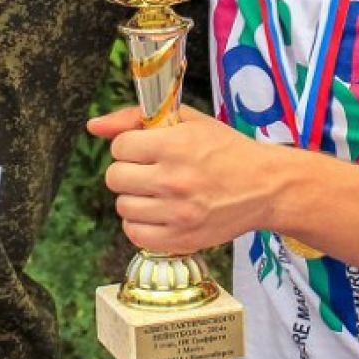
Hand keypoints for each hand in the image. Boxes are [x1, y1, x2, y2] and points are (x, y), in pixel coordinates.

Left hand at [88, 103, 291, 253]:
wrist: (266, 187)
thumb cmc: (227, 150)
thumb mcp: (188, 121)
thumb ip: (135, 118)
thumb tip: (92, 126)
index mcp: (175, 146)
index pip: (120, 147)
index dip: (131, 146)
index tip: (148, 149)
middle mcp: (174, 180)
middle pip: (115, 177)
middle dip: (129, 171)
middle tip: (151, 170)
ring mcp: (178, 214)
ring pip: (122, 206)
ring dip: (135, 198)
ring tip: (158, 192)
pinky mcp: (182, 240)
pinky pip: (135, 234)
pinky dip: (141, 224)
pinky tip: (158, 213)